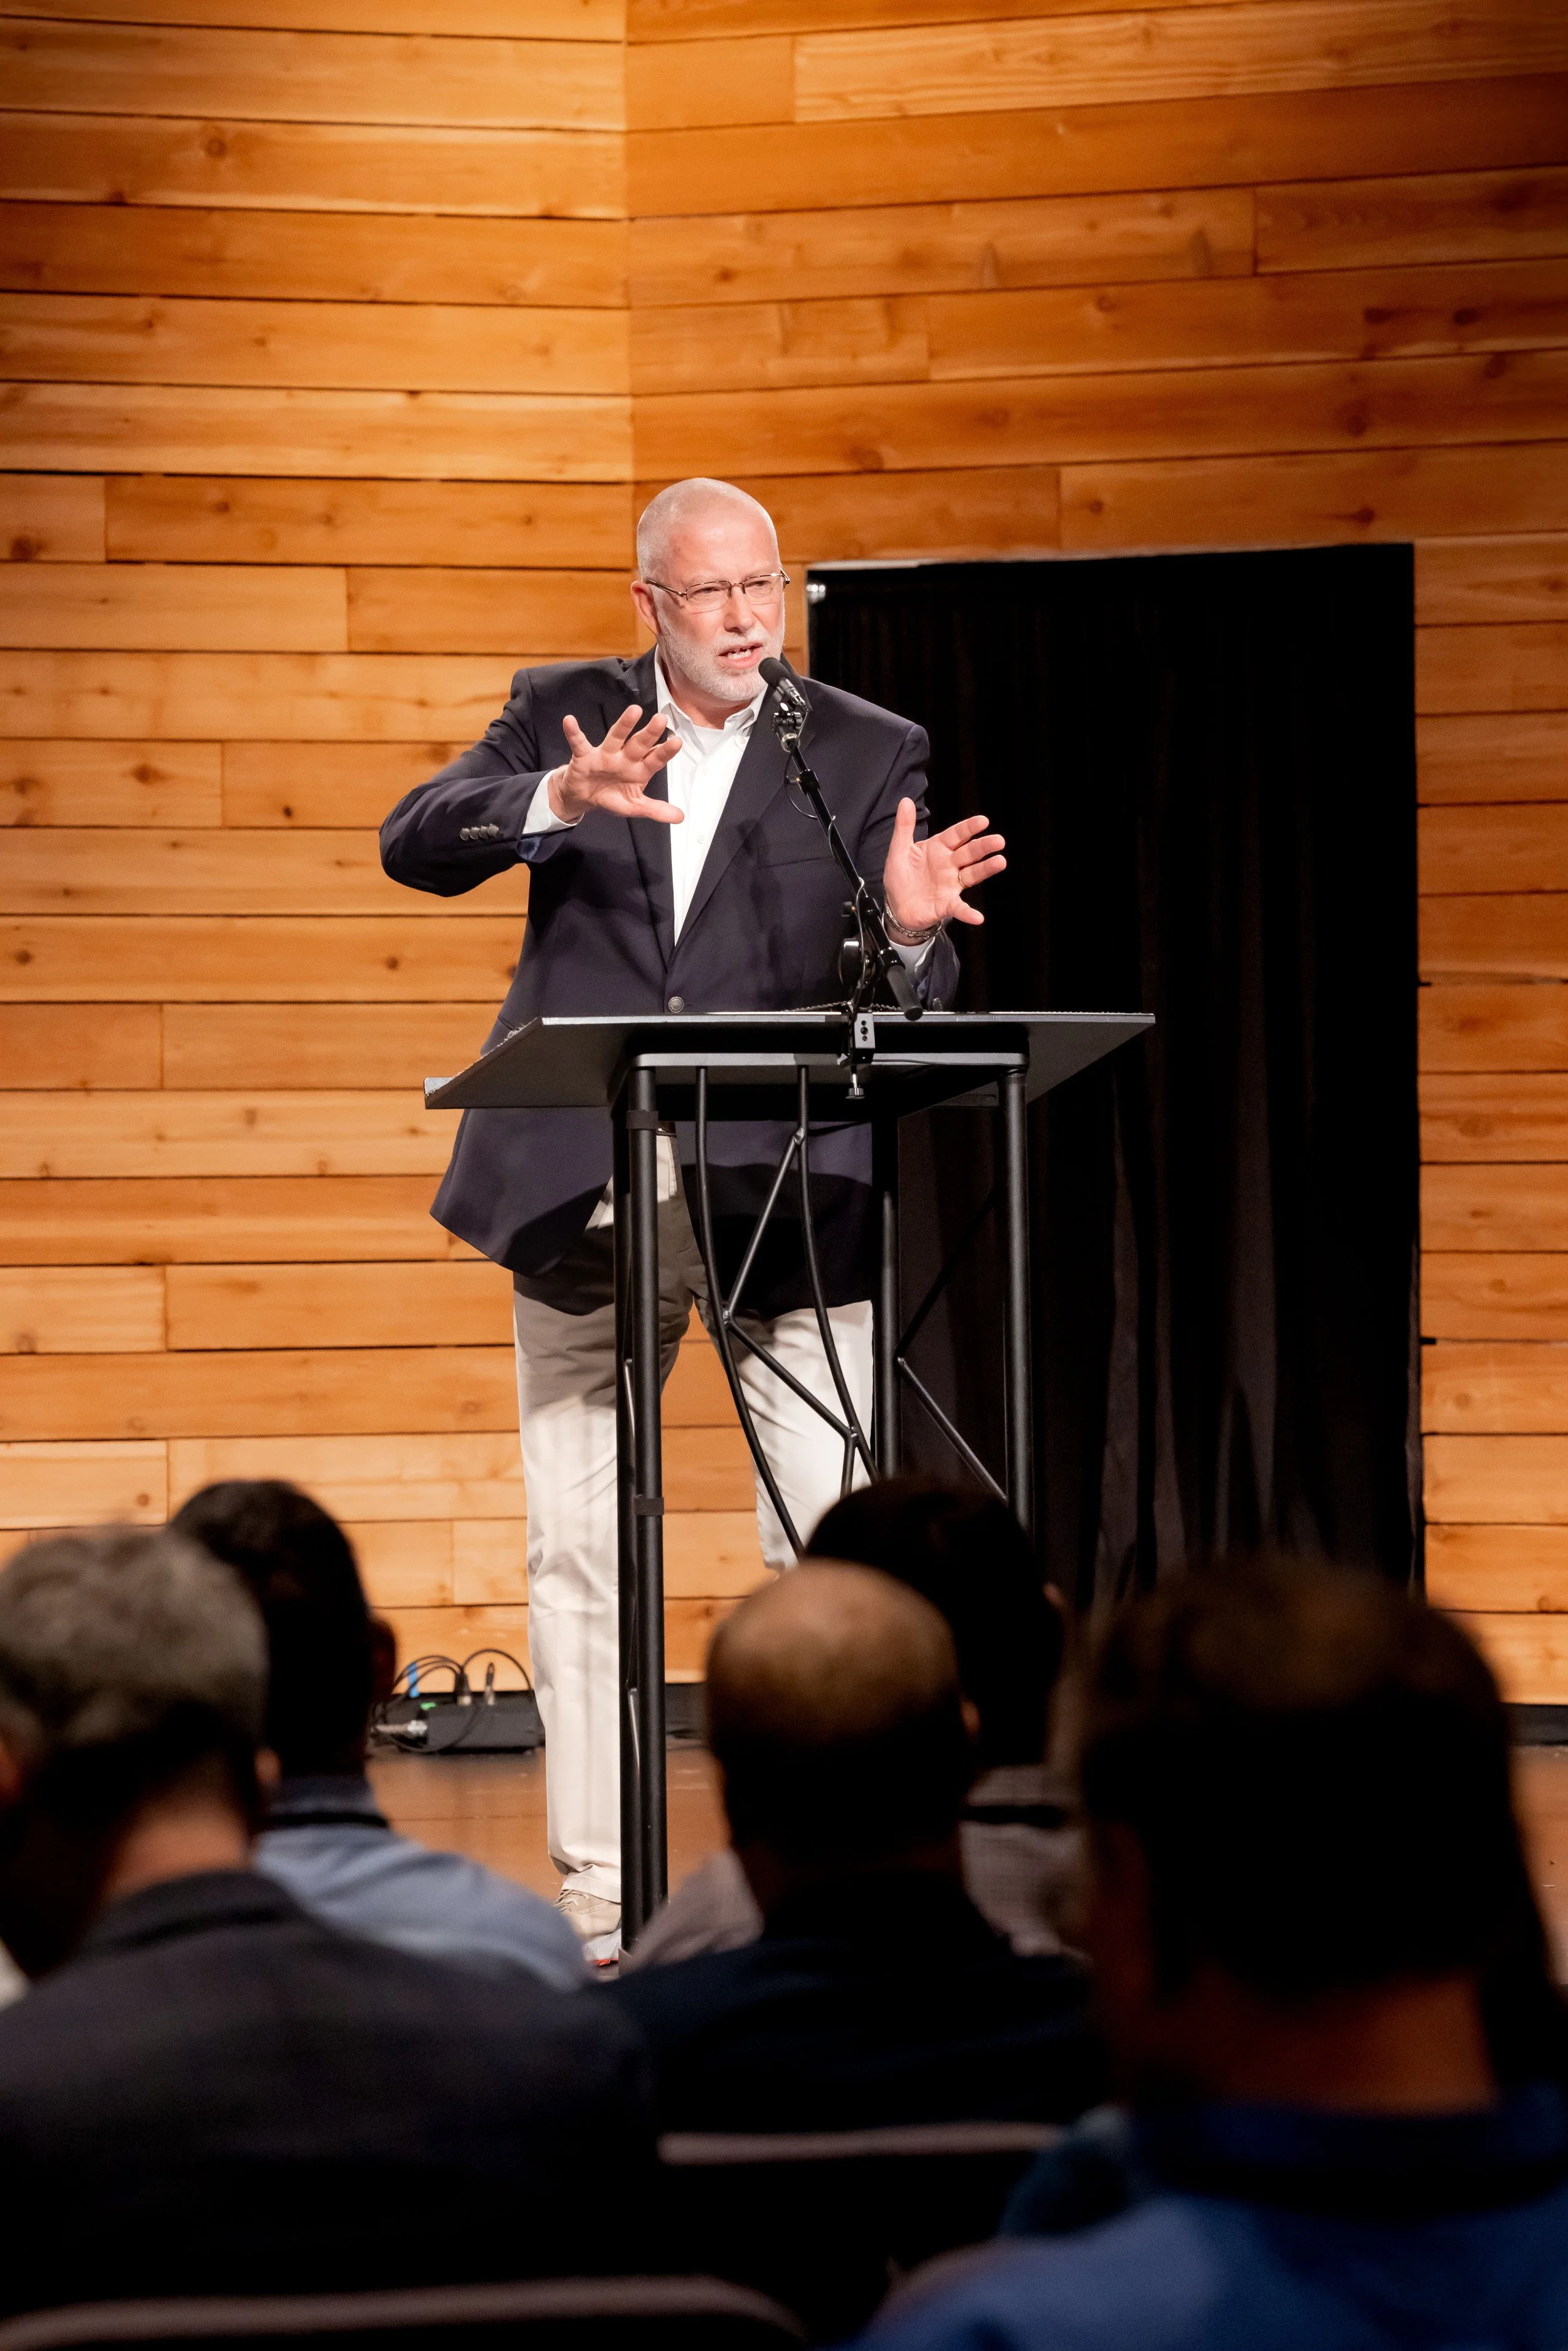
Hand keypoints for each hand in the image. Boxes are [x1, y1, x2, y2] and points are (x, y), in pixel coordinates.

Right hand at [550, 705, 682, 823]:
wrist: (584, 796)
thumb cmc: (612, 796)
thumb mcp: (633, 806)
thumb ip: (655, 809)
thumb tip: (681, 817)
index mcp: (639, 770)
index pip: (654, 759)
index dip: (665, 752)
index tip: (677, 742)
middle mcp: (624, 758)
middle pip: (639, 744)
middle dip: (649, 733)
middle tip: (661, 719)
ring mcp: (605, 754)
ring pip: (616, 738)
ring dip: (624, 725)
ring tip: (634, 711)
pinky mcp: (584, 756)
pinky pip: (579, 743)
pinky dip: (573, 733)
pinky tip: (569, 721)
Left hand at [883, 799, 1005, 931]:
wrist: (896, 907)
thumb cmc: (901, 877)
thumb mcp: (899, 850)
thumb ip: (904, 826)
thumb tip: (905, 801)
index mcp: (938, 849)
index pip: (956, 835)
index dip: (969, 828)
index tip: (983, 821)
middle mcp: (949, 865)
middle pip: (969, 853)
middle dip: (984, 846)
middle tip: (999, 840)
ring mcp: (950, 884)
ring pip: (972, 875)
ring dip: (986, 869)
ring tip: (1000, 862)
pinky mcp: (947, 904)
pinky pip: (959, 908)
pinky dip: (968, 913)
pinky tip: (978, 917)